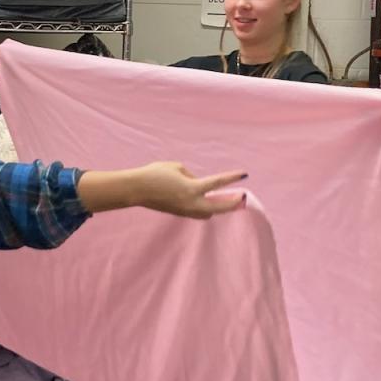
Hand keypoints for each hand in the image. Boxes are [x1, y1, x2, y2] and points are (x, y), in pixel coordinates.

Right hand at [133, 163, 247, 218]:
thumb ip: (192, 176)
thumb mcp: (177, 167)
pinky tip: (208, 202)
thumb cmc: (155, 173)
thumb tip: (198, 185)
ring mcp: (185, 210)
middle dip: (232, 204)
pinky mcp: (178, 213)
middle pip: (219, 208)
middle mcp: (191, 202)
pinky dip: (205, 208)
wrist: (136, 189)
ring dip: (218, 208)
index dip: (232, 178)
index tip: (244, 174)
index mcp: (192, 188)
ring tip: (226, 200)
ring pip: (208, 213)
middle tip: (243, 198)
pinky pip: (198, 213)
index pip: (217, 183)